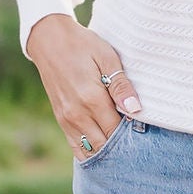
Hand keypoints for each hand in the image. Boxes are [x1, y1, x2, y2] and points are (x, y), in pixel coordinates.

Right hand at [27, 14, 142, 160]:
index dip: (132, 135)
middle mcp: (77, 114)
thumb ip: (121, 86)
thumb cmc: (82, 46)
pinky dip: (90, 153)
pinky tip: (104, 152)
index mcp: (92, 99)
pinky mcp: (61, 120)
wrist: (48, 41)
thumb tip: (135, 109)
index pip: (117, 130)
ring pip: (90, 150)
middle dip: (121, 147)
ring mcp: (66, 120)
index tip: (144, 131)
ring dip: (107, 152)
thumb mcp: (106, 58)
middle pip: (105, 145)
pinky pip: (76, 147)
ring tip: (123, 148)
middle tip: (137, 142)